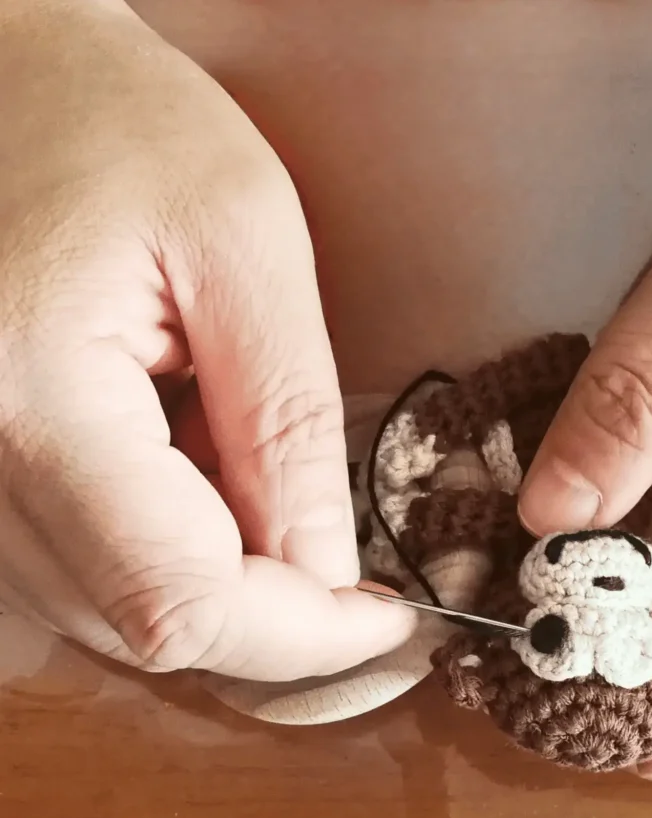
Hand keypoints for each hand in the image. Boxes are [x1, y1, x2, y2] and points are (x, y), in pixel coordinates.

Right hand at [0, 1, 413, 679]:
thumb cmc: (111, 120)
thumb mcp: (243, 244)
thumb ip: (288, 420)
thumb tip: (329, 567)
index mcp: (32, 401)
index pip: (182, 597)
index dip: (301, 634)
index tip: (386, 617)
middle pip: (140, 625)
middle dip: (270, 619)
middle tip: (349, 570)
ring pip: (104, 615)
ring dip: (217, 586)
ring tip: (257, 480)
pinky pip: (71, 574)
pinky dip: (160, 558)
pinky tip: (191, 481)